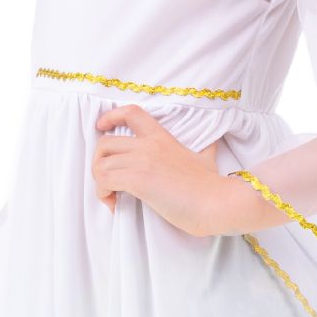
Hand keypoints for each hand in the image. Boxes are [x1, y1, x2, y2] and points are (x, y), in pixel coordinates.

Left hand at [91, 103, 238, 236]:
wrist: (217, 202)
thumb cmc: (212, 186)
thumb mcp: (207, 159)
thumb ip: (205, 148)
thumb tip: (215, 142)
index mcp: (162, 138)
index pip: (131, 112)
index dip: (111, 116)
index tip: (101, 126)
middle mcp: (148, 145)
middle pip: (105, 143)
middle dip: (99, 163)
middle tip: (109, 183)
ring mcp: (142, 161)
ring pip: (100, 164)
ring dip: (100, 182)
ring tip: (112, 197)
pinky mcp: (138, 180)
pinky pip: (104, 180)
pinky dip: (103, 194)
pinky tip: (115, 204)